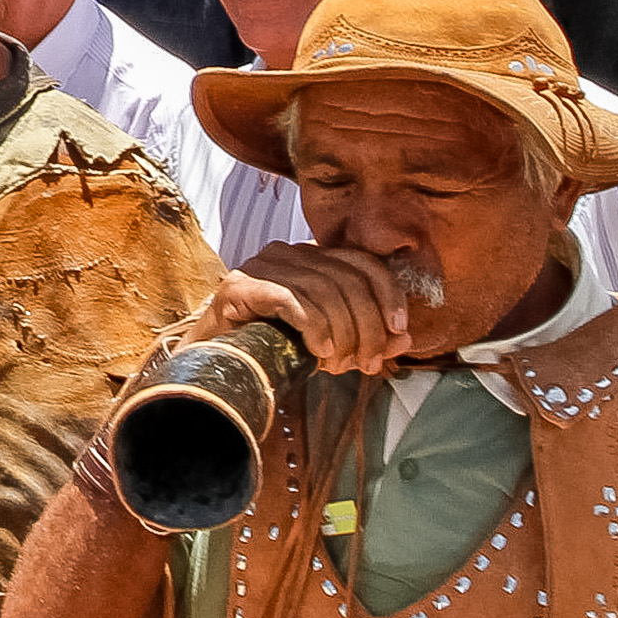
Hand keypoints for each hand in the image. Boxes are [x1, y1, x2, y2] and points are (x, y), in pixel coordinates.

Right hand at [195, 243, 424, 378]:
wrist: (213, 361)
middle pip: (348, 280)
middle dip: (366, 327)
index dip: (389, 294)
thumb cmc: (271, 347)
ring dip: (341, 335)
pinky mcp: (240, 286)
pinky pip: (291, 300)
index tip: (398, 329)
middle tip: (364, 364)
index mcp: (311, 258)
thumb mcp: (330, 342)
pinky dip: (314, 327)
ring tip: (337, 365)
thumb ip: (365, 338)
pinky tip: (318, 350)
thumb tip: (404, 339)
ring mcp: (261, 266)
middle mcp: (288, 253)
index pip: (364, 262)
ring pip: (324, 292)